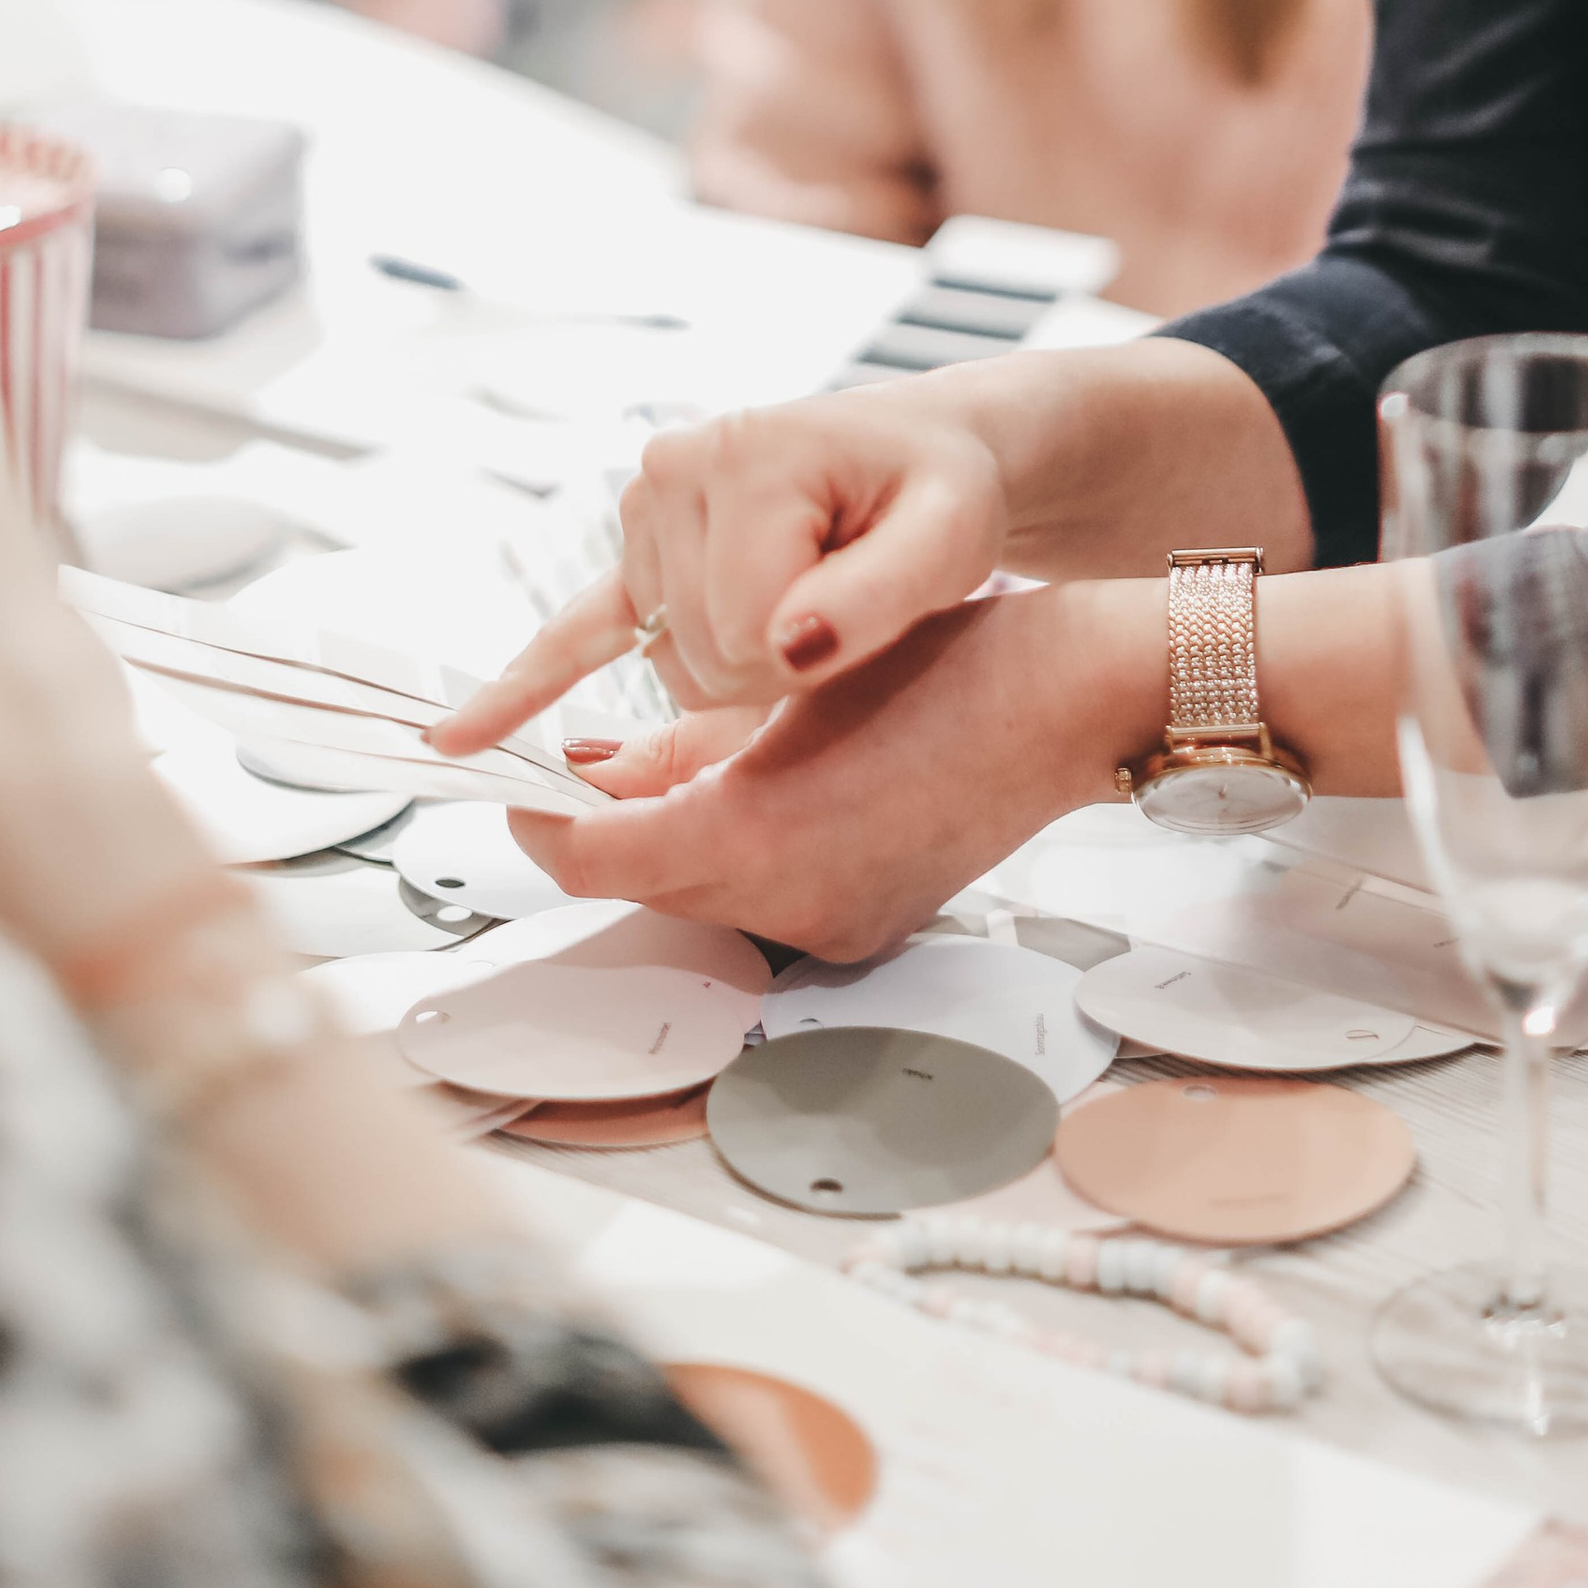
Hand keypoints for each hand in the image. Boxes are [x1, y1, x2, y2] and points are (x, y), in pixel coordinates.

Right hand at [433, 383, 1014, 762]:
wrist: (932, 455)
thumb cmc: (945, 493)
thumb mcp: (948, 538)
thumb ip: (879, 594)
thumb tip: (791, 645)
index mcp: (746, 456)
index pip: (750, 633)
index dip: (816, 655)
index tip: (870, 606)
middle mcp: (676, 468)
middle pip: (705, 657)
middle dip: (782, 666)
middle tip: (848, 604)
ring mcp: (647, 506)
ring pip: (673, 669)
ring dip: (745, 667)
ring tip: (810, 597)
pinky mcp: (638, 547)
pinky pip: (573, 630)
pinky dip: (519, 687)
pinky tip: (462, 738)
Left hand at [507, 580, 1162, 962]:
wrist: (1071, 696)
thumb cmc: (944, 658)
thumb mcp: (784, 681)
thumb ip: (674, 743)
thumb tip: (591, 769)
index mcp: (759, 835)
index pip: (592, 858)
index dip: (539, 821)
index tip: (516, 781)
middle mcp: (791, 906)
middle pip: (640, 888)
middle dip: (598, 832)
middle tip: (577, 768)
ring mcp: (835, 929)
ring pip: (697, 900)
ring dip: (664, 845)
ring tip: (660, 769)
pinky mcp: (867, 929)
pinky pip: (762, 905)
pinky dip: (733, 858)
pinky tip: (748, 794)